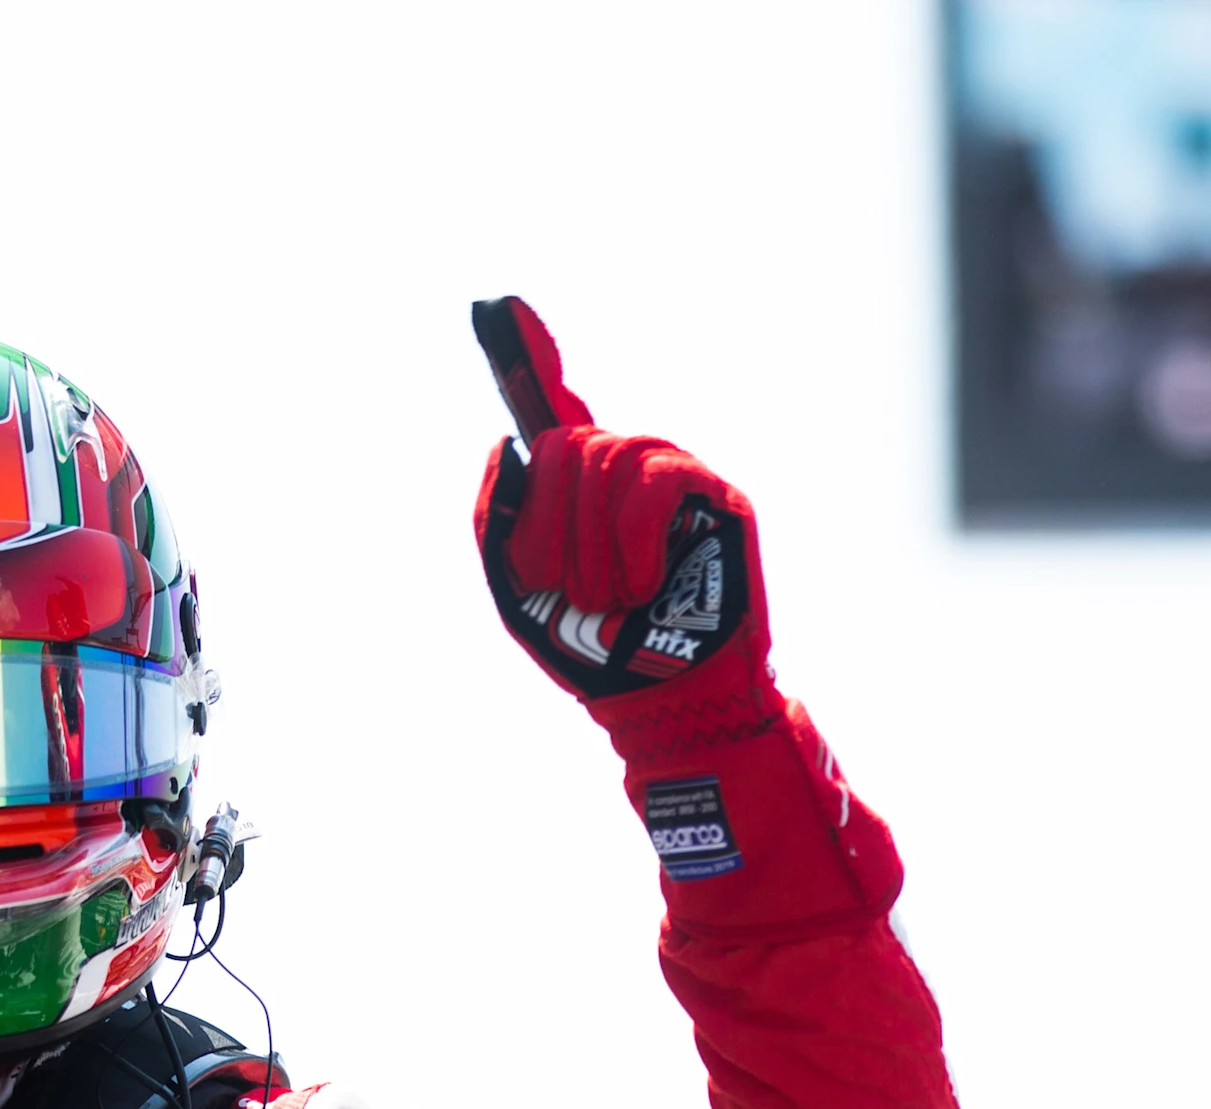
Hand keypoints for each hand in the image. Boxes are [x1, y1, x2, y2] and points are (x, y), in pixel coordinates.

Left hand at [468, 296, 766, 703]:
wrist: (664, 700)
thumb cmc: (592, 649)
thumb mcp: (517, 591)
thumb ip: (499, 520)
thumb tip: (506, 445)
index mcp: (573, 484)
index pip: (550, 404)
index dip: (526, 355)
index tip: (498, 306)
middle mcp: (620, 463)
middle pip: (561, 446)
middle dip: (552, 533)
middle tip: (576, 597)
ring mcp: (668, 471)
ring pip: (603, 463)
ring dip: (594, 550)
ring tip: (618, 600)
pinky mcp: (712, 491)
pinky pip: (650, 482)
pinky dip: (634, 539)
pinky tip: (646, 581)